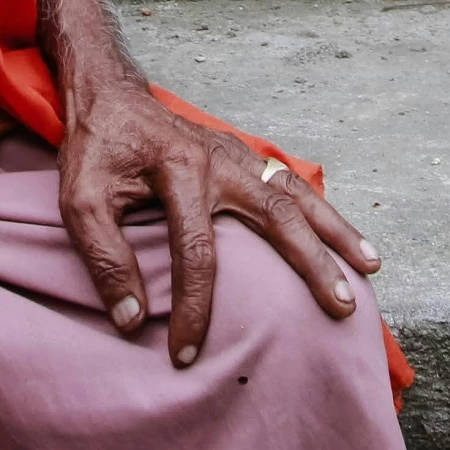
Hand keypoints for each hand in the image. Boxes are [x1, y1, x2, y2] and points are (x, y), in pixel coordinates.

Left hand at [58, 75, 381, 365]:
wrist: (107, 95)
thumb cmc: (95, 149)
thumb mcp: (79, 198)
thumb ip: (103, 256)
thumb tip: (132, 318)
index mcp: (178, 170)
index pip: (196, 251)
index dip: (193, 308)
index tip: (185, 353)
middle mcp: (218, 160)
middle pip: (276, 214)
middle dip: (311, 263)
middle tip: (340, 305)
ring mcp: (235, 154)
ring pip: (296, 193)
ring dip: (335, 229)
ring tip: (370, 265)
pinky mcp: (241, 155)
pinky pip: (289, 182)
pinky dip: (320, 208)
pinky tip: (343, 234)